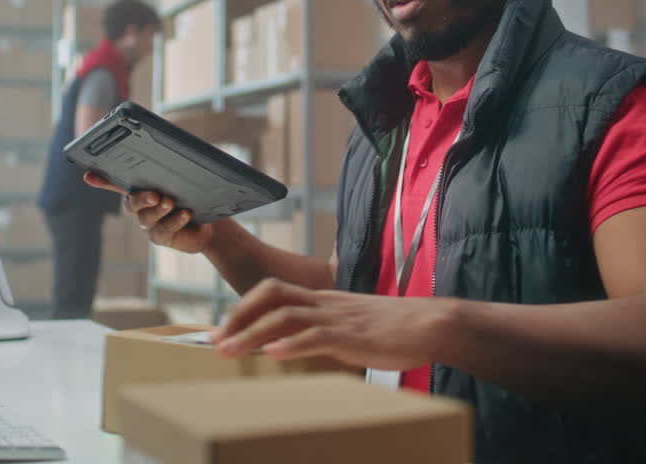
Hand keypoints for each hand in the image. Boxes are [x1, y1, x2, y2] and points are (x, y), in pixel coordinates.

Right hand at [83, 171, 216, 253]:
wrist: (208, 223)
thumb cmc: (195, 194)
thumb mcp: (190, 176)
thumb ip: (182, 162)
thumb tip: (184, 145)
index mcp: (141, 187)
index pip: (117, 182)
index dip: (102, 180)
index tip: (88, 176)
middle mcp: (140, 206)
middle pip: (131, 202)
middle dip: (141, 197)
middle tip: (156, 194)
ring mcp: (149, 223)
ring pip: (147, 217)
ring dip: (159, 209)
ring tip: (171, 202)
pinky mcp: (161, 237)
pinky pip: (163, 230)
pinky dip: (174, 221)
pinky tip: (185, 213)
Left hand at [209, 278, 454, 370]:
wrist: (432, 324)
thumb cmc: (394, 328)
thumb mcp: (352, 325)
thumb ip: (325, 331)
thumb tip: (298, 346)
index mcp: (323, 299)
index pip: (273, 291)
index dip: (243, 307)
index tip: (221, 329)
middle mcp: (325, 302)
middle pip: (270, 295)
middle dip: (238, 316)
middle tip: (214, 340)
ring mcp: (338, 317)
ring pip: (285, 316)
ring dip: (252, 333)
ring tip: (229, 351)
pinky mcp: (354, 336)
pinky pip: (317, 336)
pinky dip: (291, 344)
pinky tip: (272, 353)